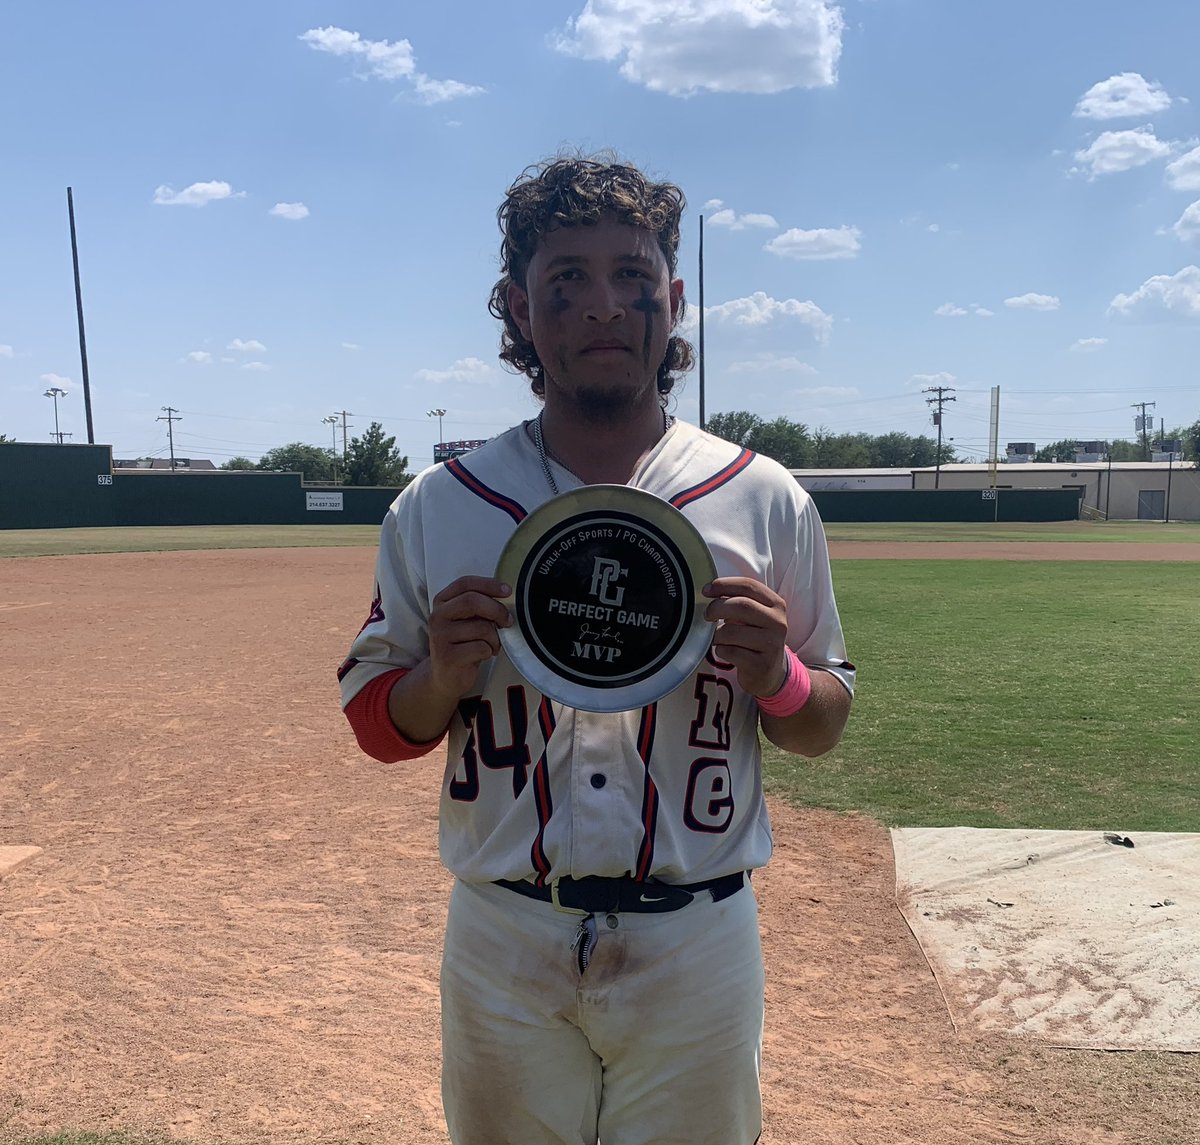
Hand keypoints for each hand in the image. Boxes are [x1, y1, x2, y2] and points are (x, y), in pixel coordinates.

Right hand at [427, 576, 512, 700]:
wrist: (445, 676)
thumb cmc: (462, 644)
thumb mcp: (467, 620)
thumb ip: (480, 605)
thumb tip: (506, 597)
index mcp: (442, 602)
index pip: (465, 583)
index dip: (489, 584)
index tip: (507, 591)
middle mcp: (437, 616)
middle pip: (472, 601)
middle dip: (497, 610)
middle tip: (508, 621)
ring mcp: (440, 637)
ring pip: (481, 627)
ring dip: (496, 638)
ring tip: (492, 644)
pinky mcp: (447, 657)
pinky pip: (481, 648)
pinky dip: (490, 651)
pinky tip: (483, 655)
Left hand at [702, 577, 788, 698]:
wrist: (771, 672)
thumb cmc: (755, 637)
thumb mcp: (755, 616)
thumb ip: (738, 600)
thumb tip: (708, 590)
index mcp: (777, 605)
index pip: (749, 586)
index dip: (724, 585)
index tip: (706, 590)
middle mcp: (778, 623)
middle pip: (741, 605)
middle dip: (717, 607)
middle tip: (707, 615)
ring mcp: (772, 645)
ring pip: (731, 631)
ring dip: (717, 634)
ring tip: (718, 638)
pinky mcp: (762, 665)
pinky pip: (730, 652)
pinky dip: (721, 650)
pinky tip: (726, 651)